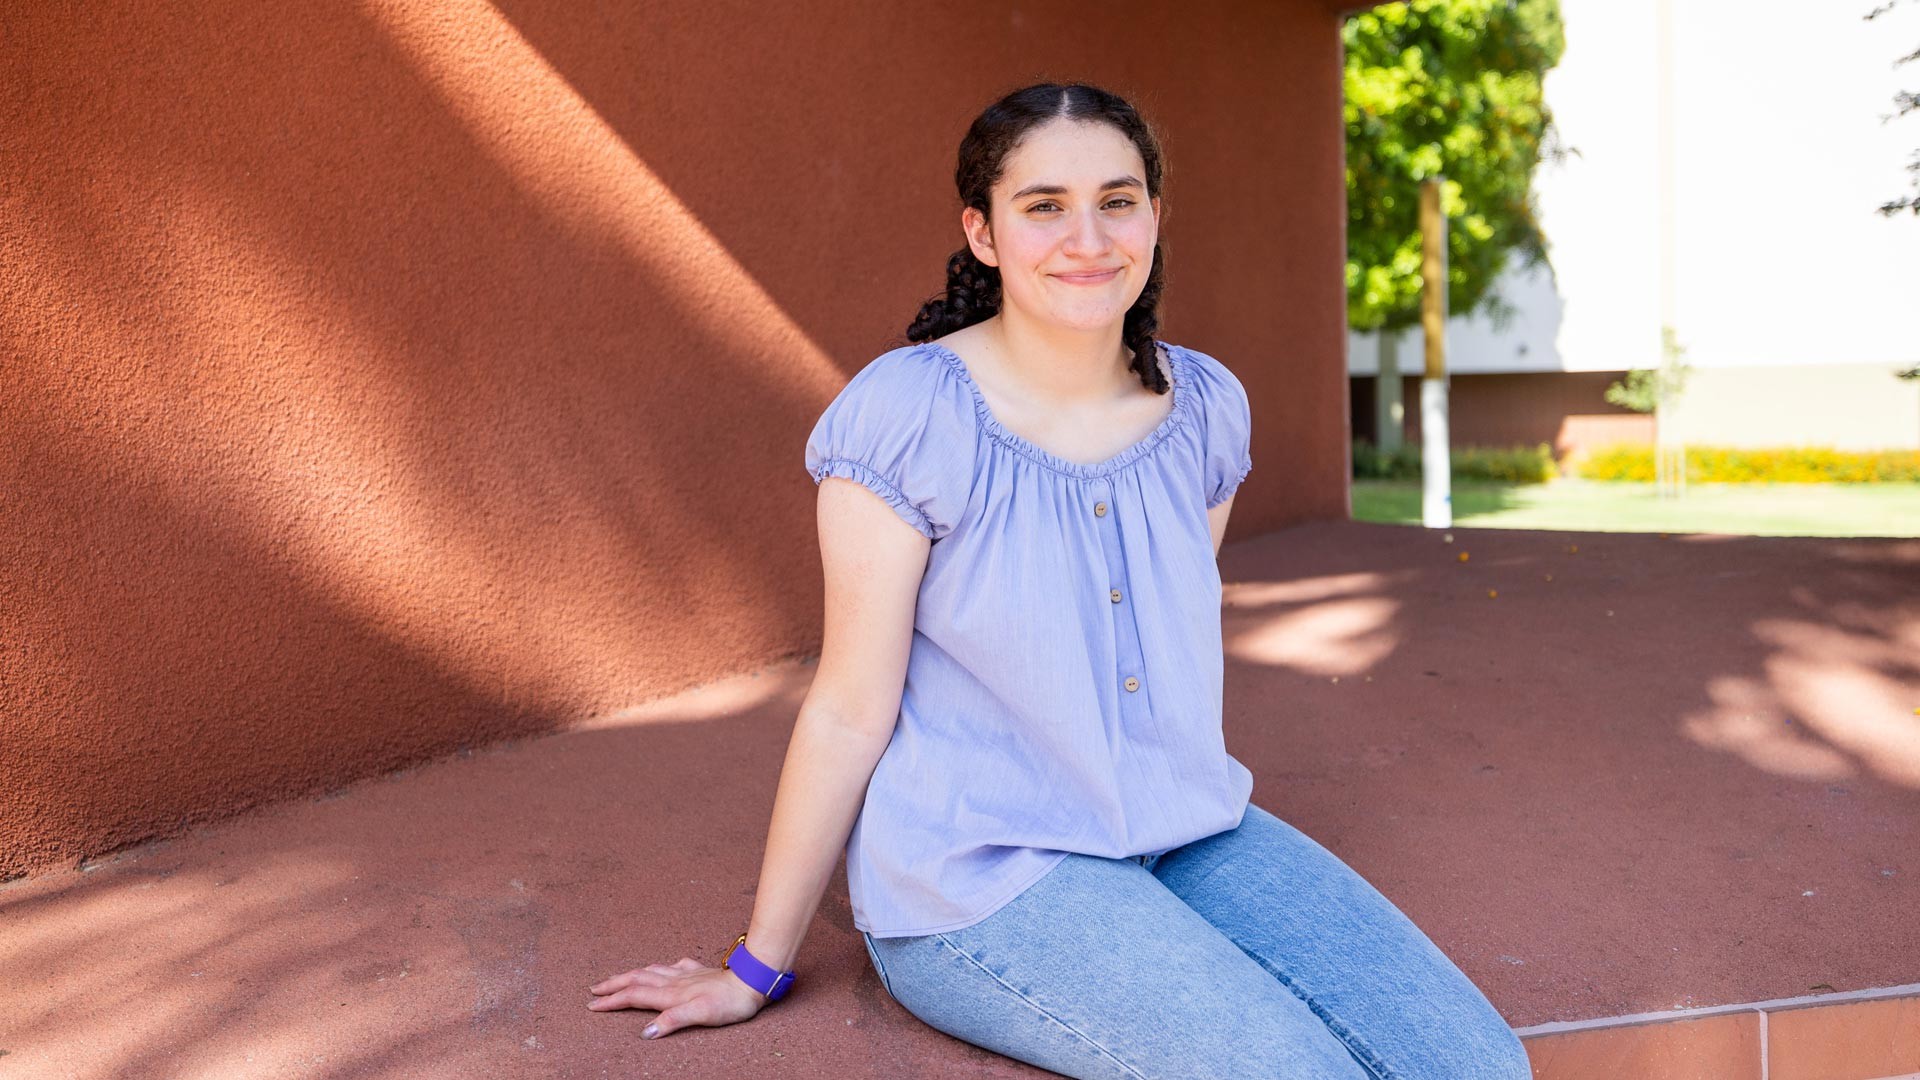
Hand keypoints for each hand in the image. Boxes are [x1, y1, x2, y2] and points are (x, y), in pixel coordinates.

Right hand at [588, 956, 767, 1038]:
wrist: (753, 981)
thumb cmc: (729, 1001)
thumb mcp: (700, 1014)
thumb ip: (672, 1020)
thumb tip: (645, 1031)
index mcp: (671, 994)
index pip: (634, 996)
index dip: (612, 1001)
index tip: (592, 1005)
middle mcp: (674, 981)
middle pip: (636, 979)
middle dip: (613, 984)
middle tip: (594, 989)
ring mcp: (686, 974)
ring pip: (651, 970)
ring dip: (631, 974)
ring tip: (619, 977)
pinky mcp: (699, 972)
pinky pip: (673, 966)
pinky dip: (661, 967)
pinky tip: (665, 967)